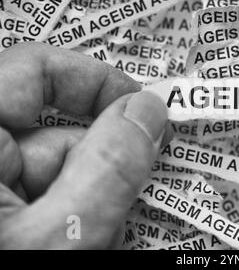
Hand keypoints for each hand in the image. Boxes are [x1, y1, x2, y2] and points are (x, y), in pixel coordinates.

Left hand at [0, 43, 168, 248]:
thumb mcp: (59, 235)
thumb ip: (108, 169)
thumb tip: (149, 112)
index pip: (33, 70)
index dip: (96, 80)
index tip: (142, 106)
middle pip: (56, 135)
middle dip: (103, 168)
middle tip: (129, 200)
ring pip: (58, 174)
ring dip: (93, 203)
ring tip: (97, 242)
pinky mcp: (0, 213)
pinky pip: (45, 201)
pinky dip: (75, 220)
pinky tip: (84, 244)